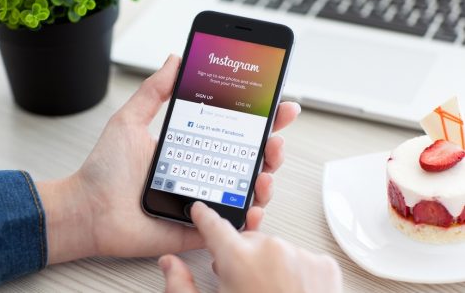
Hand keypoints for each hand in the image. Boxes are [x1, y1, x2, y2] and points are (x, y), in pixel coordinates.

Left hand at [37, 55, 299, 263]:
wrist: (88, 211)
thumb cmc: (106, 170)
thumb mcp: (130, 121)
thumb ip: (154, 90)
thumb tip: (175, 60)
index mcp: (193, 147)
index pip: (235, 131)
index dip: (262, 120)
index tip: (280, 107)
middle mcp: (204, 172)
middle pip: (251, 160)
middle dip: (272, 150)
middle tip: (274, 141)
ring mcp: (205, 199)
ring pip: (248, 192)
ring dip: (265, 182)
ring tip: (263, 175)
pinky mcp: (200, 226)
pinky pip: (231, 225)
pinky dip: (249, 219)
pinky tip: (252, 209)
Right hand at [159, 202, 342, 292]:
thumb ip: (181, 285)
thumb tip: (170, 263)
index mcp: (239, 259)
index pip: (214, 225)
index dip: (204, 217)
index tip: (201, 211)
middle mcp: (271, 249)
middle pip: (247, 240)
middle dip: (241, 255)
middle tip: (241, 283)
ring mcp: (301, 255)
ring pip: (276, 248)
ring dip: (269, 263)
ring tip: (269, 292)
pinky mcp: (324, 265)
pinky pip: (302, 257)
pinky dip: (295, 270)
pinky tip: (290, 292)